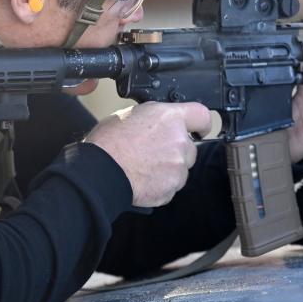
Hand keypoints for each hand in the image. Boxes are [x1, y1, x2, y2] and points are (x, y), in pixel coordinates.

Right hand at [84, 102, 211, 206]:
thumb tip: (160, 123)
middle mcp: (180, 141)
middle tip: (153, 152)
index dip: (200, 124)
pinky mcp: (171, 187)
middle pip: (189, 147)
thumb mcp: (131, 114)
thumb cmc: (109, 142)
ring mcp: (178, 167)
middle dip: (176, 150)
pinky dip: (160, 184)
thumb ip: (156, 118)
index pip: (201, 116)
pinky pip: (171, 186)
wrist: (101, 171)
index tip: (199, 129)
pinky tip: (143, 179)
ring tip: (143, 166)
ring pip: (181, 168)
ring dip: (168, 168)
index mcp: (171, 118)